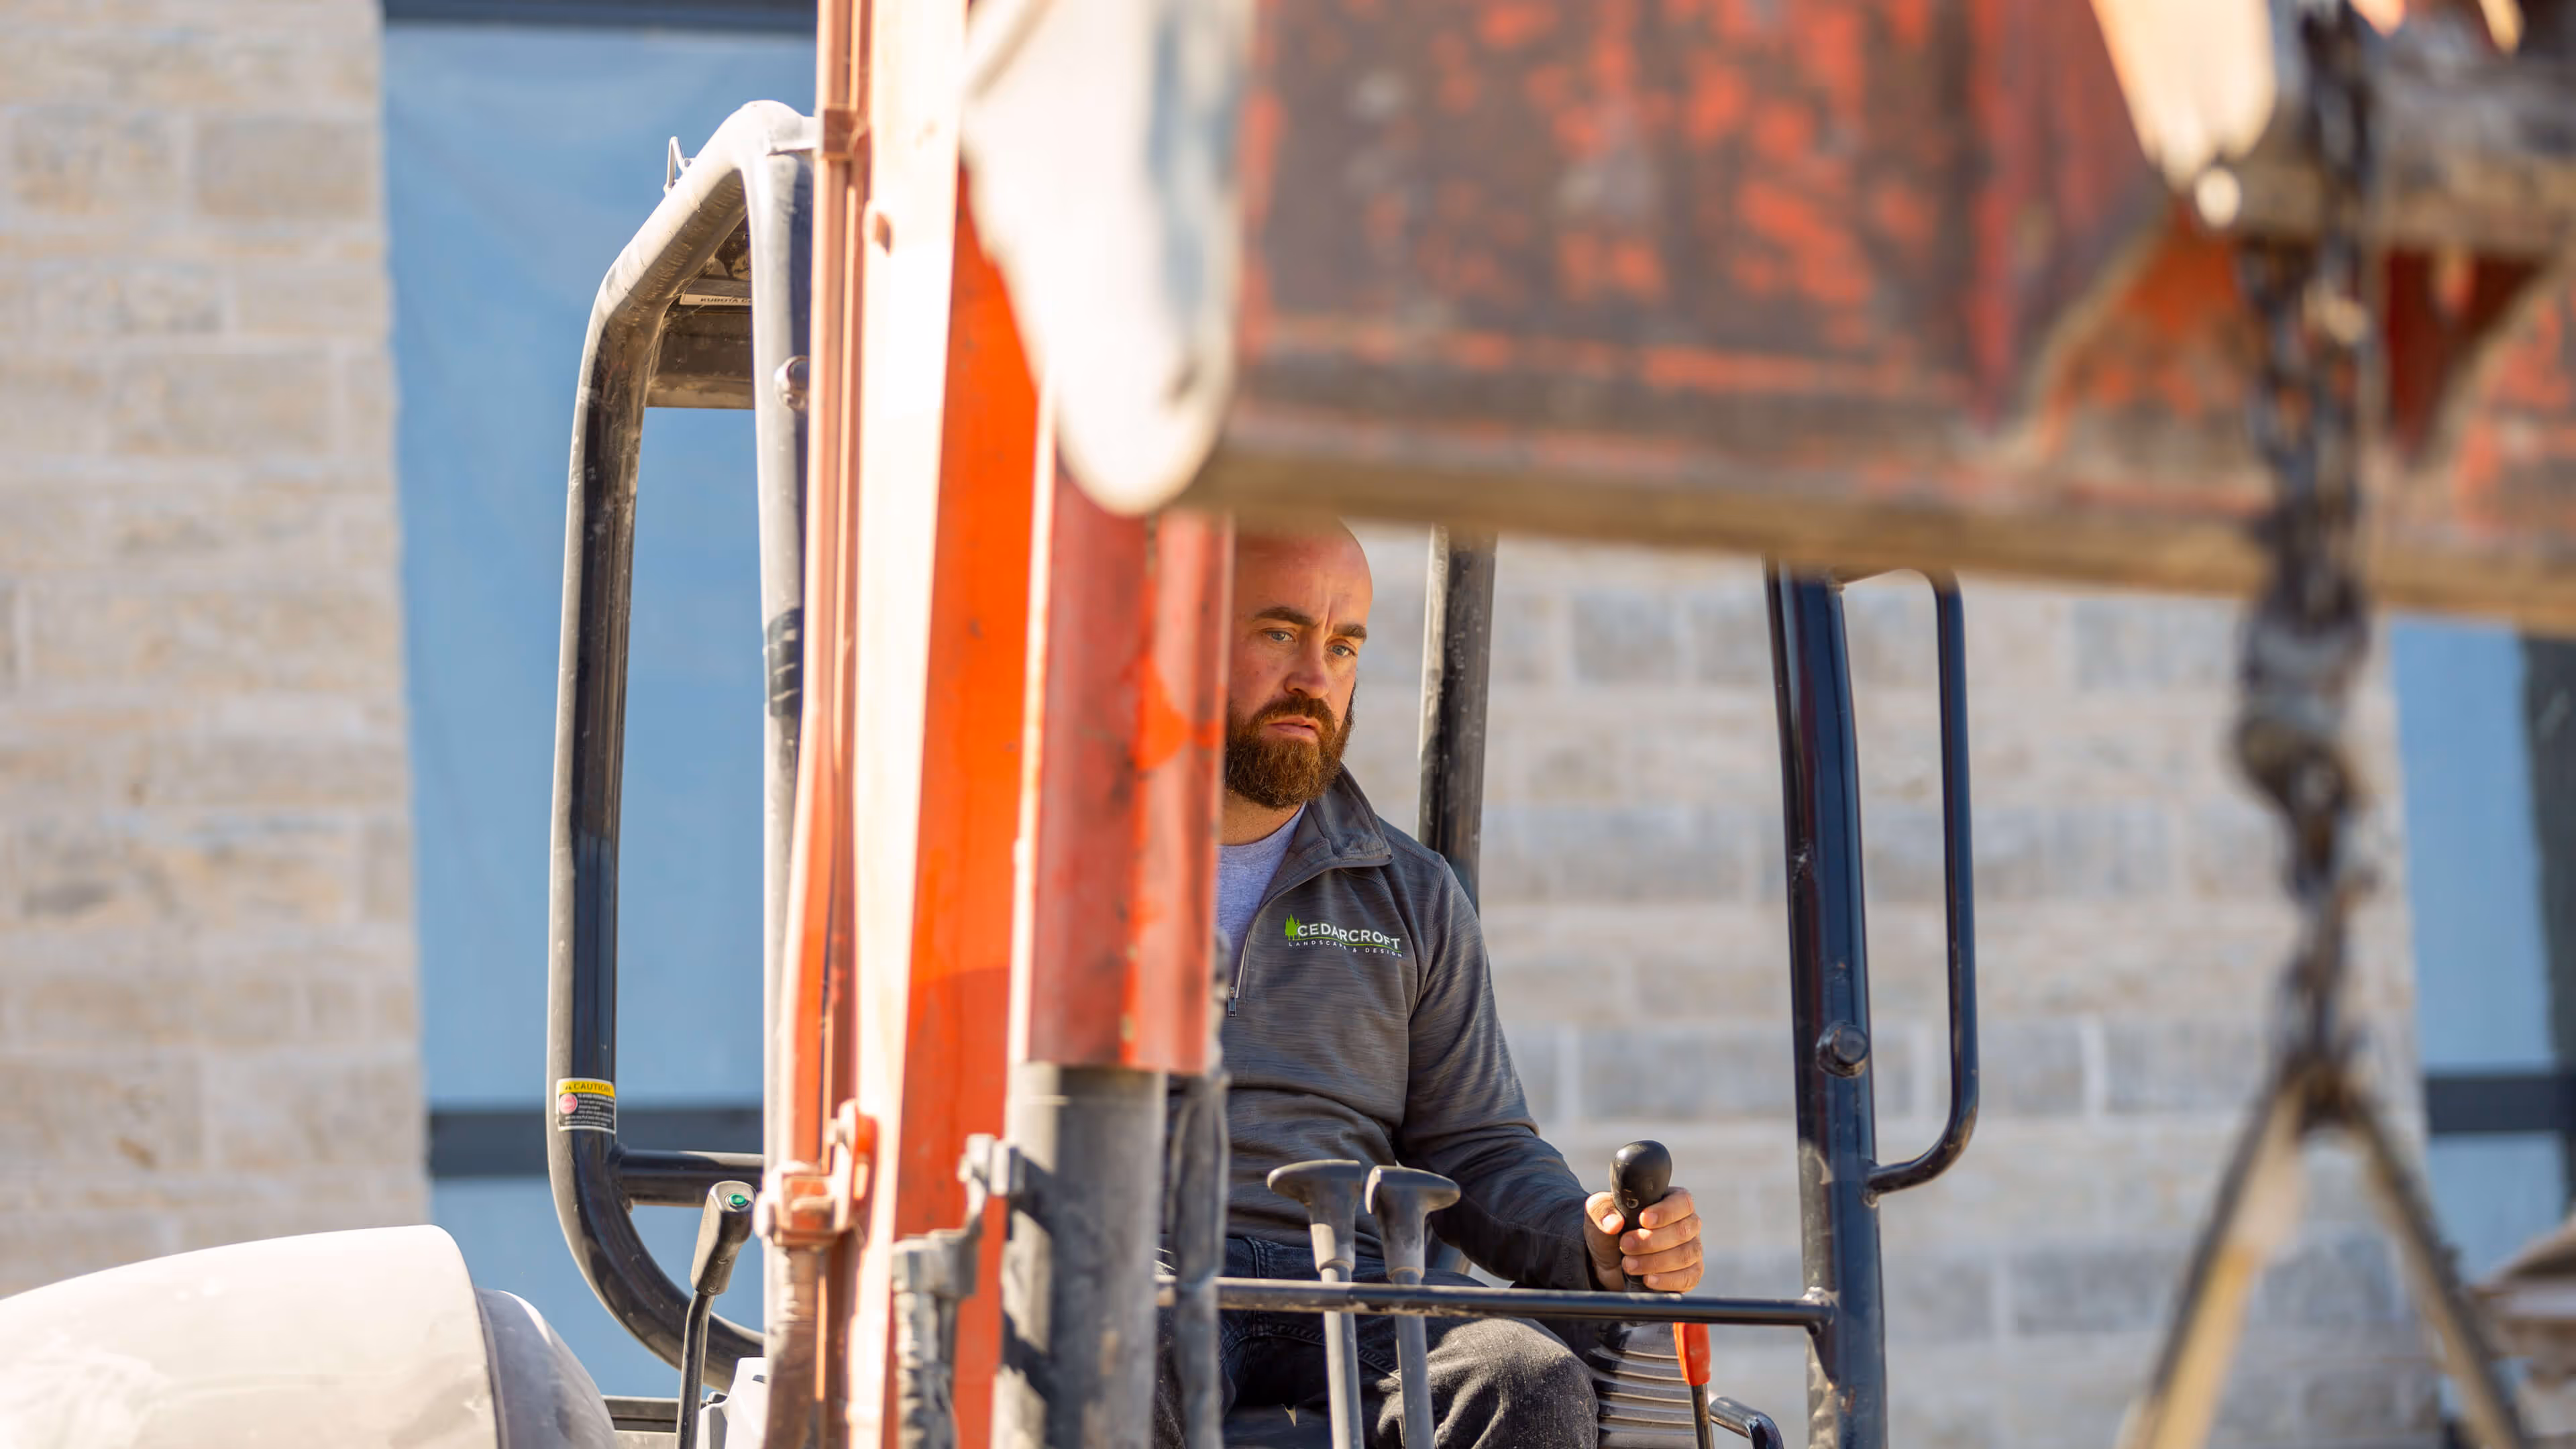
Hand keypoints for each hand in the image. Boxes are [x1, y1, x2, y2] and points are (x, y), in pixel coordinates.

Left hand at [1582, 1187, 1702, 1291]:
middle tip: (1625, 1245)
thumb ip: (1602, 1211)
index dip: (1666, 1212)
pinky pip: (1688, 1277)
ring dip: (1655, 1262)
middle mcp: (1687, 1224)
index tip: (1643, 1220)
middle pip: (1683, 1231)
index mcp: (1670, 1201)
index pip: (1682, 1202)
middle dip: (1651, 1241)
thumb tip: (1614, 1223)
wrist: (1608, 1263)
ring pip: (1685, 1255)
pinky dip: (1667, 1280)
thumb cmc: (1610, 1232)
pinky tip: (1648, 1279)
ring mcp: (1691, 1250)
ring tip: (1628, 1264)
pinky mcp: (1690, 1274)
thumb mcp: (1599, 1215)